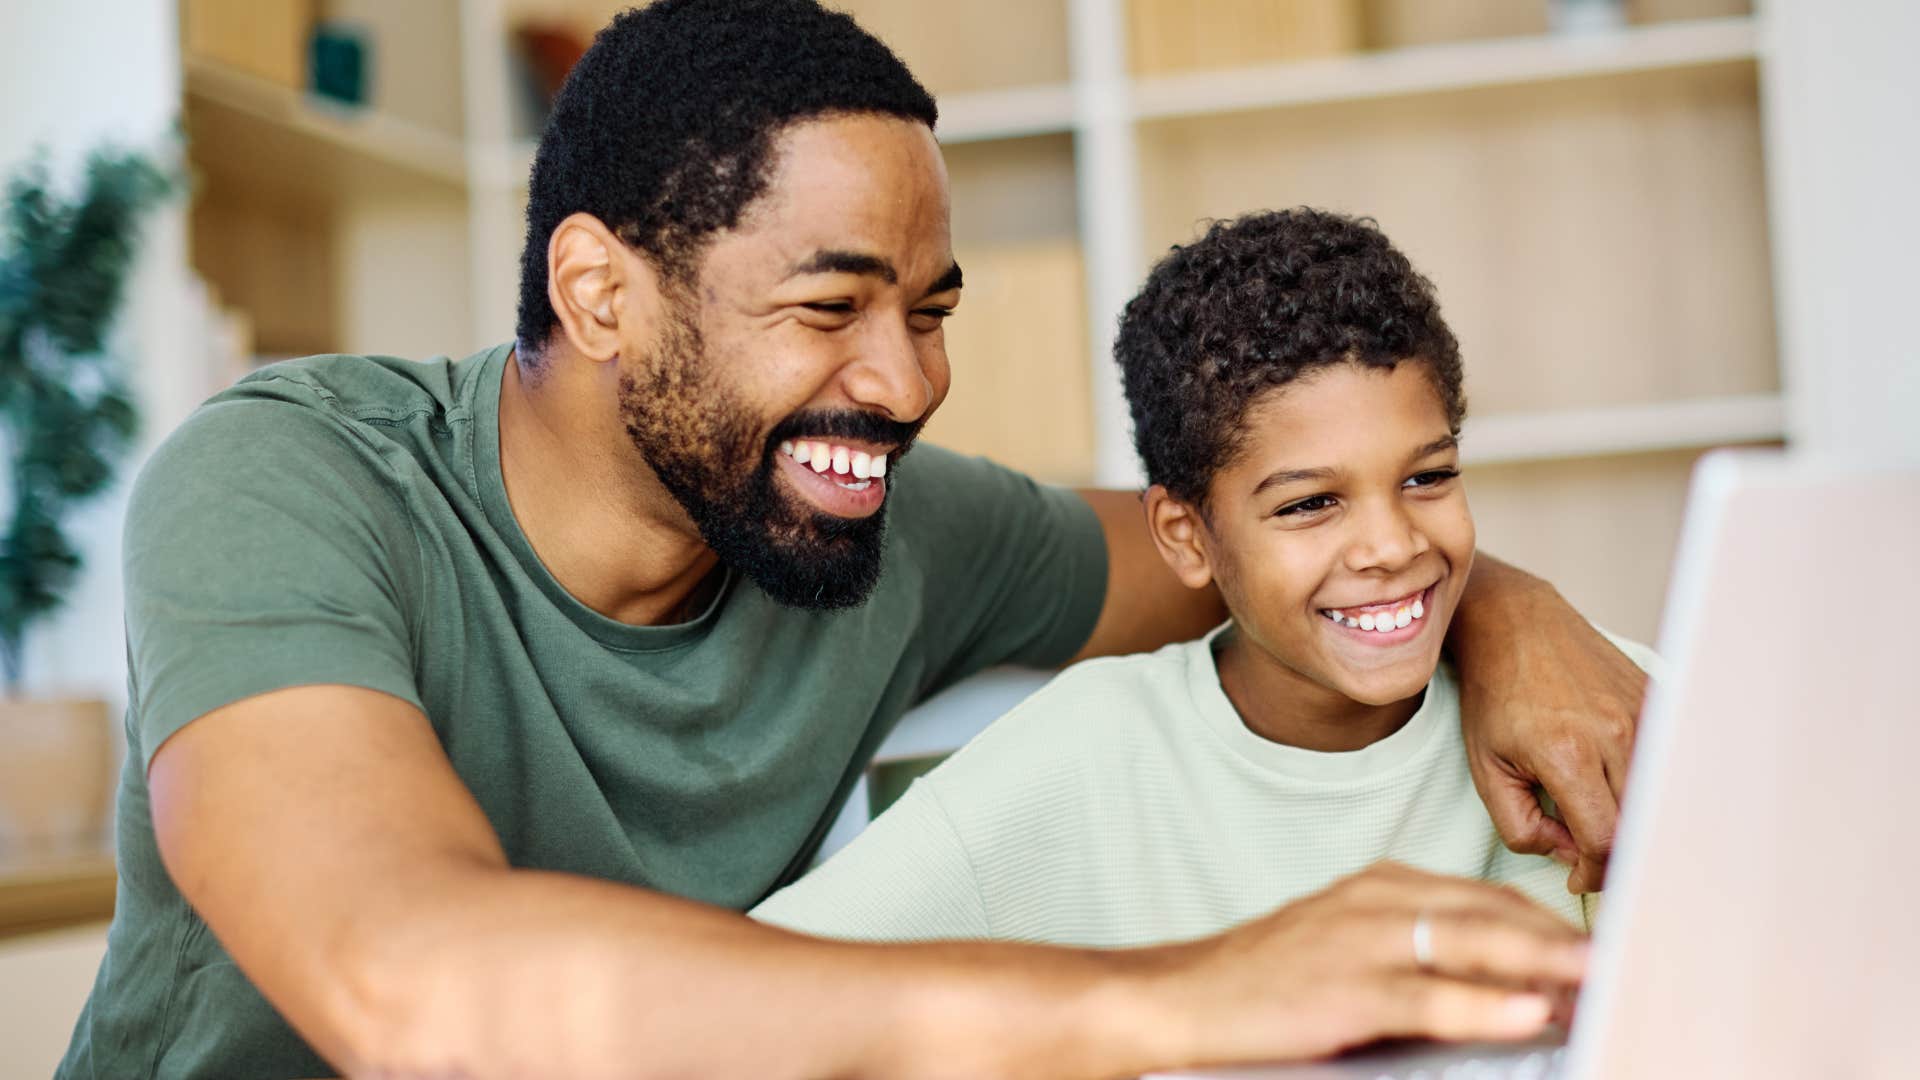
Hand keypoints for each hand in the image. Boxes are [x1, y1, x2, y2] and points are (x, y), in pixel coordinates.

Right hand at [1149, 863, 1588, 1067]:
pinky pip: (1426, 996)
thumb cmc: (1270, 985)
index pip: (1488, 897)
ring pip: (1471, 944)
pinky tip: (1527, 1012)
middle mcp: (1378, 901)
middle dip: (1565, 938)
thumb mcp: (1350, 954)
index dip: (1552, 922)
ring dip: (1544, 961)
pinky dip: (1482, 1004)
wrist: (1182, 999)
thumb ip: (1422, 960)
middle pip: (1493, 912)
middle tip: (1631, 958)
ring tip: (1601, 977)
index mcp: (1384, 887)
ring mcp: (1360, 941)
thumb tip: (1514, 990)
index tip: (1610, 943)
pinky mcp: (1343, 989)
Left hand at [1449, 557, 1646, 893]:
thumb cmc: (1495, 696)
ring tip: (1603, 821)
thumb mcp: (1486, 770)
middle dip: (1617, 855)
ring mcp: (1642, 713)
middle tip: (1592, 859)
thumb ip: (1522, 827)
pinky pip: (1666, 761)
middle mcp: (1614, 733)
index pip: (1604, 840)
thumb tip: (1571, 855)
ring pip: (1658, 796)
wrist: (1516, 624)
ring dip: (1636, 820)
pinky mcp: (1658, 699)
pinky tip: (1619, 785)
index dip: (1594, 873)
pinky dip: (1648, 785)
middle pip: (1639, 824)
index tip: (1578, 878)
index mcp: (1567, 753)